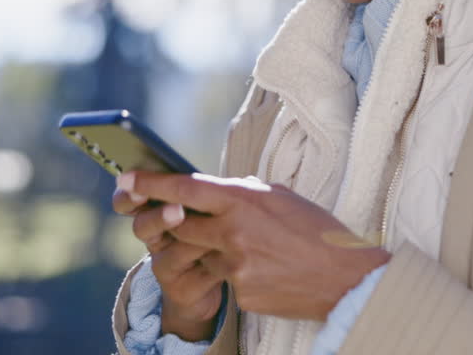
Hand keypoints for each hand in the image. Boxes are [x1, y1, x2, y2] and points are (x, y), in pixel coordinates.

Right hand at [113, 174, 223, 340]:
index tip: (129, 184)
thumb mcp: (208, 212)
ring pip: (172, 251)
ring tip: (215, 237)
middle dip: (159, 217)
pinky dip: (215, 264)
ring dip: (195, 241)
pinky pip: (195, 274)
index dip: (127, 196)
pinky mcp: (180, 289)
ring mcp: (164, 266)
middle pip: (143, 226)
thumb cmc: (210, 236)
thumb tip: (248, 177)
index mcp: (155, 213)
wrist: (211, 286)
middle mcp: (155, 239)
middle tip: (177, 210)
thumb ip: (213, 196)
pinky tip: (232, 258)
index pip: (128, 202)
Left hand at [116, 171, 391, 321]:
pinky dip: (234, 273)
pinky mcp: (240, 293)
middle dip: (165, 222)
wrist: (346, 278)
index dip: (151, 184)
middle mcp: (233, 231)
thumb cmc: (319, 231)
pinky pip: (223, 280)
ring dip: (205, 250)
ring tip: (239, 247)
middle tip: (155, 215)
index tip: (127, 179)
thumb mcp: (281, 198)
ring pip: (197, 255)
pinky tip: (264, 271)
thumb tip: (221, 191)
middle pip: (178, 226)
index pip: (186, 189)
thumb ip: (245, 194)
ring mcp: (234, 265)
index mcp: (243, 200)